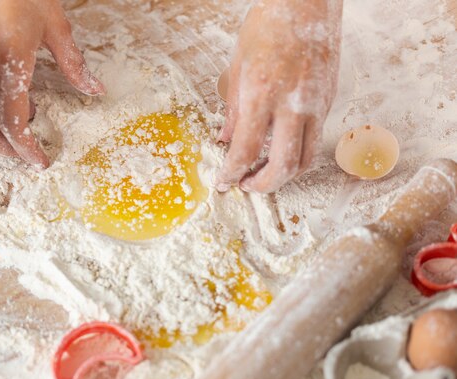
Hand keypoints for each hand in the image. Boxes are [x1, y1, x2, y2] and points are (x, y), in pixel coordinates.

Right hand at [0, 0, 104, 166]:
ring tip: (26, 121)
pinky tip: (14, 96)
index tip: (41, 162)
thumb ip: (74, 63)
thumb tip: (95, 90)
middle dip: (5, 146)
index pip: (13, 121)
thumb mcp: (56, 26)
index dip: (27, 148)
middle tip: (29, 152)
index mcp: (9, 63)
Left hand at [216, 0, 341, 193]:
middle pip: (282, 167)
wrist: (307, 1)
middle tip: (245, 185)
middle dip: (261, 186)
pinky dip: (297, 153)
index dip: (232, 173)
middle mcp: (292, 105)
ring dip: (284, 176)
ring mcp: (316, 104)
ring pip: (305, 159)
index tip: (224, 181)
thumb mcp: (237, 67)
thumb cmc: (269, 25)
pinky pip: (315, 139)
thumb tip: (226, 139)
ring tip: (264, 173)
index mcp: (262, 94)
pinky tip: (281, 149)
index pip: (246, 151)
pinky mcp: (329, 101)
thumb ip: (233, 109)